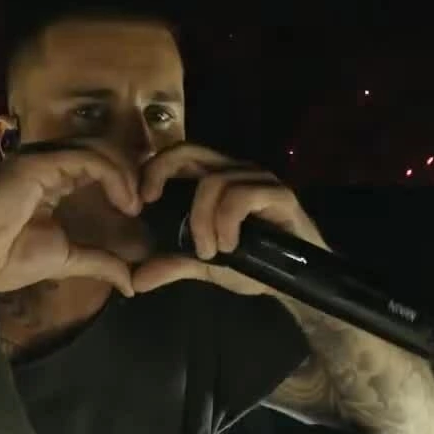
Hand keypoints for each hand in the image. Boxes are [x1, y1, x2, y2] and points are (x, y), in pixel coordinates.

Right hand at [0, 138, 142, 296]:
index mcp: (50, 182)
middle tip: (143, 200)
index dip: (121, 180)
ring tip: (134, 203)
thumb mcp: (65, 260)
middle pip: (99, 150)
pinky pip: (86, 158)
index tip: (136, 210)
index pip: (94, 166)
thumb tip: (131, 284)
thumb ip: (98, 262)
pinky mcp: (37, 163)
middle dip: (129, 171)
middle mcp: (45, 165)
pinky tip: (123, 200)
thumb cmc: (5, 260)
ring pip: (97, 149)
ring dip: (124, 173)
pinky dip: (112, 174)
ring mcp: (40, 160)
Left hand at [130, 142, 324, 295]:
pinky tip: (229, 246)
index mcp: (214, 179)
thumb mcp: (206, 265)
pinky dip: (227, 222)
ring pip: (214, 181)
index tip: (140, 203)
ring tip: (208, 251)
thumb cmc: (255, 265)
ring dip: (202, 220)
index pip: (178, 154)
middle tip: (151, 205)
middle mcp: (235, 171)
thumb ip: (173, 265)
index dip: (153, 169)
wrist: (296, 283)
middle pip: (189, 151)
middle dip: (161, 173)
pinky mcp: (280, 195)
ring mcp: (258, 180)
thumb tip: (137, 279)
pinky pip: (242, 196)